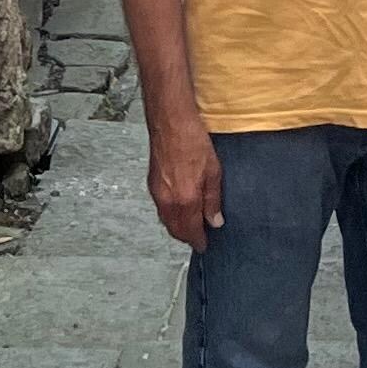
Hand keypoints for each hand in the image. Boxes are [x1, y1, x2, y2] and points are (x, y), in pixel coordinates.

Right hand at [147, 110, 223, 249]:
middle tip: (199, 236)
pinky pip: (161, 209)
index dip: (198, 241)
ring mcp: (157, 193)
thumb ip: (213, 200)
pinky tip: (179, 207)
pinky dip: (170, 214)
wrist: (170, 122)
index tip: (204, 245)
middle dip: (187, 236)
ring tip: (191, 224)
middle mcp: (168, 201)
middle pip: (176, 230)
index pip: (191, 232)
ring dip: (178, 226)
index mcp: (186, 200)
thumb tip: (215, 221)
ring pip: (167, 220)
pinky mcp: (152, 184)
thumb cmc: (192, 141)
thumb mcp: (213, 171)